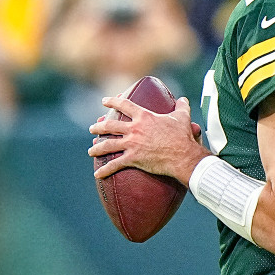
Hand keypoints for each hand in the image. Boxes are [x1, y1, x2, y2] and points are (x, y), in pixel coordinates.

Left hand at [87, 96, 206, 182]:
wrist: (183, 155)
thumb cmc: (182, 136)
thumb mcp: (182, 117)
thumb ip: (181, 107)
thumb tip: (183, 99)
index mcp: (143, 117)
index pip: (124, 105)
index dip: (113, 102)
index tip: (104, 101)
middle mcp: (134, 129)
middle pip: (110, 126)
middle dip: (98, 127)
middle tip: (92, 128)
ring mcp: (131, 144)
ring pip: (108, 145)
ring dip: (97, 147)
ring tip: (90, 150)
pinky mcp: (133, 158)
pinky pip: (115, 164)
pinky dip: (105, 170)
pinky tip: (97, 174)